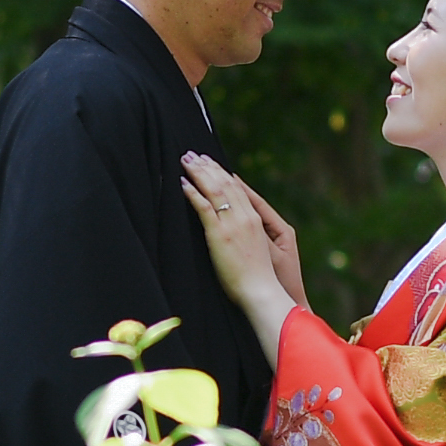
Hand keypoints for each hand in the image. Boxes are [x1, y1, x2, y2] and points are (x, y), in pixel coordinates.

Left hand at [181, 153, 298, 353]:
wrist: (262, 291)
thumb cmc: (259, 278)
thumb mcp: (258, 250)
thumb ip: (248, 235)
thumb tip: (234, 231)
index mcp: (255, 220)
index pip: (238, 189)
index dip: (223, 174)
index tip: (211, 163)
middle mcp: (245, 217)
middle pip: (225, 184)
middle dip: (208, 167)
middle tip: (194, 154)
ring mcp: (233, 224)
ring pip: (214, 190)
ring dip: (199, 173)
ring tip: (186, 161)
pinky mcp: (219, 234)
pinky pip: (204, 207)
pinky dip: (193, 193)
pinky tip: (183, 183)